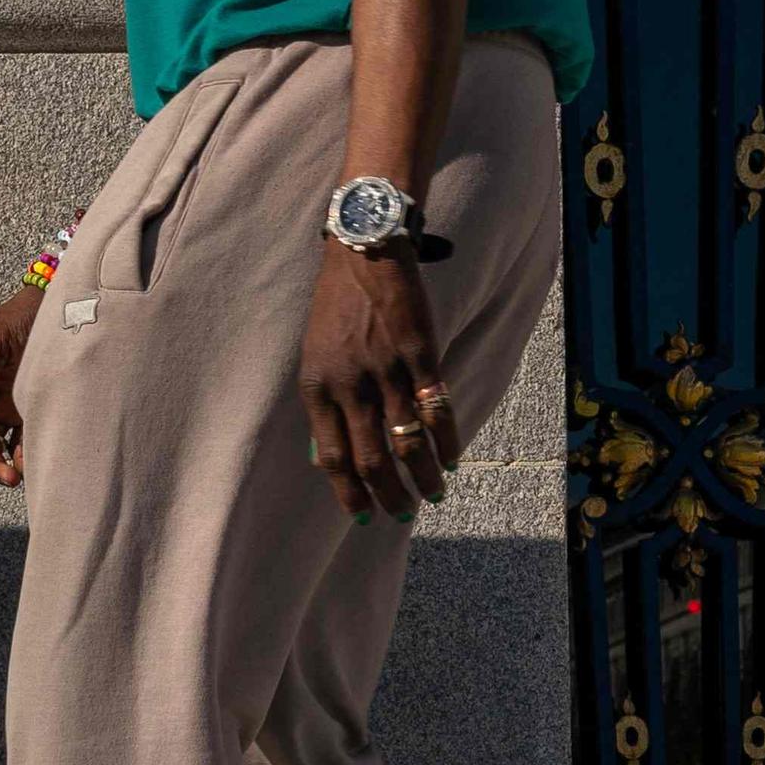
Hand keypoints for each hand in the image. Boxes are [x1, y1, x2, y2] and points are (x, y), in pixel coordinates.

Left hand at [299, 241, 453, 516]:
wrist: (362, 249)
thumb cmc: (336, 306)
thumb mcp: (313, 357)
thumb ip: (324, 404)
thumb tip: (327, 457)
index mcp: (317, 389)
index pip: (333, 459)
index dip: (350, 493)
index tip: (364, 515)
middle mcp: (349, 386)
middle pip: (372, 459)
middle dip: (390, 495)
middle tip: (403, 513)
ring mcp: (386, 371)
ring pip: (408, 441)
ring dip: (423, 476)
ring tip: (434, 494)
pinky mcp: (419, 353)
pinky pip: (436, 409)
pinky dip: (446, 440)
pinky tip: (451, 457)